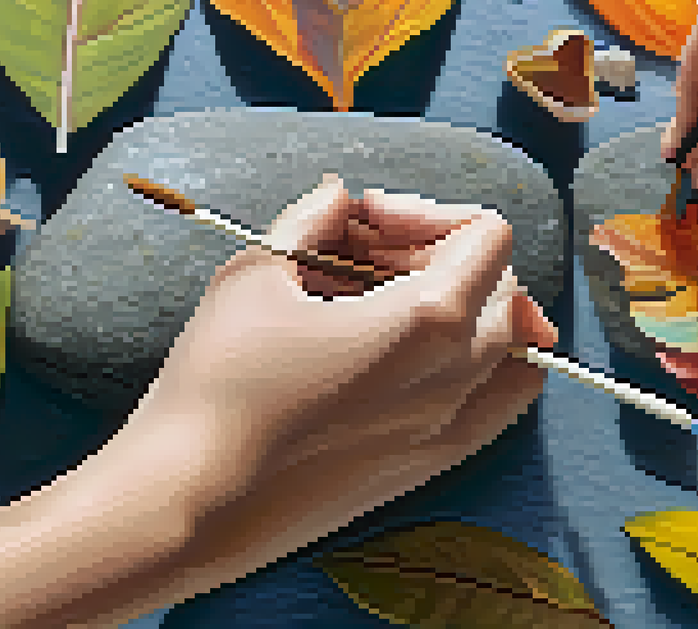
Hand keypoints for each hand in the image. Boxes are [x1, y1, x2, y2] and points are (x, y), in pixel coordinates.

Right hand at [138, 172, 556, 576]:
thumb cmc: (217, 381)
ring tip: (387, 305)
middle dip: (439, 255)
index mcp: (430, 320)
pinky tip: (404, 358)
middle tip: (360, 257)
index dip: (428, 212)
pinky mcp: (430, 467)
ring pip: (506, 346)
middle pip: (500, 286)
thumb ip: (314, 218)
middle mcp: (459, 377)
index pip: (487, 235)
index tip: (365, 223)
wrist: (191, 500)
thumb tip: (339, 197)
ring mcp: (452, 429)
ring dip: (463, 309)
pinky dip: (475, 366)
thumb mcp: (258, 271)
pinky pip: (495, 403)